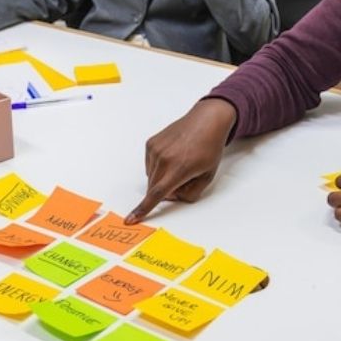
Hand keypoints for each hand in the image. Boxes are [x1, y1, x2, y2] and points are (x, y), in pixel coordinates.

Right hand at [125, 98, 236, 223]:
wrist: (206, 121)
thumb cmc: (209, 148)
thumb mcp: (207, 177)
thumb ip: (189, 194)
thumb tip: (171, 197)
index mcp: (180, 168)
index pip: (157, 194)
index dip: (143, 209)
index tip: (131, 219)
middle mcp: (164, 158)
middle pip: (154, 188)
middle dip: (165, 191)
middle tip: (183, 179)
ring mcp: (155, 149)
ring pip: (151, 177)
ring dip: (161, 178)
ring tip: (179, 163)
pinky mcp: (151, 144)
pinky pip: (149, 165)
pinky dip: (159, 167)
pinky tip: (172, 156)